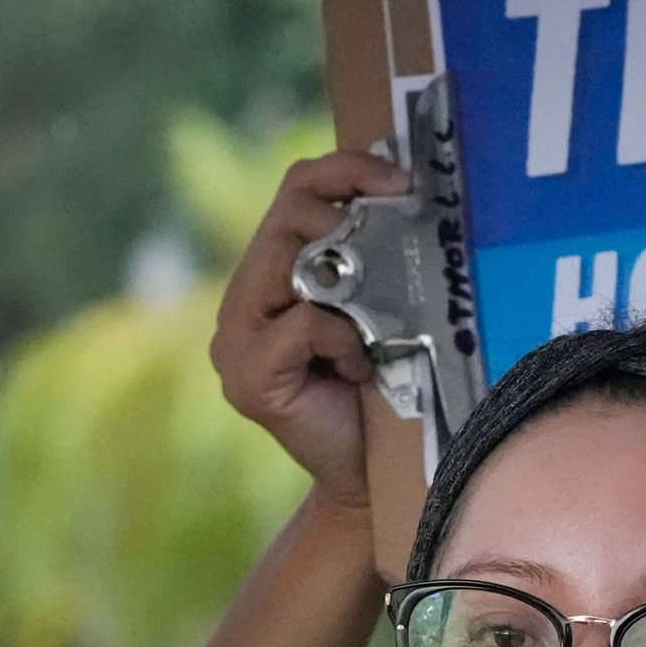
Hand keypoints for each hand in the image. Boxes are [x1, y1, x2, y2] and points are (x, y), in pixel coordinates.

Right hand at [209, 150, 406, 500]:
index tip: (402, 178)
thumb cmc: (384, 392)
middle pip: (288, 215)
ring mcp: (235, 342)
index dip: (346, 169)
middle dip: (348, 219)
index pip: (296, 190)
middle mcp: (241, 303)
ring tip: (374, 327)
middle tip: (396, 243)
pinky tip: (359, 369)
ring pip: (291, 263)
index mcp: (270, 277)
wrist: (371, 478)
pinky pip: (302, 323)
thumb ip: (370, 259)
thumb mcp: (377, 311)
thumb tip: (410, 193)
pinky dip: (343, 338)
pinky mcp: (248, 378)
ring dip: (350, 287)